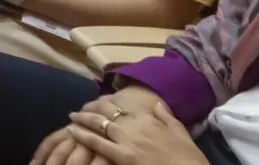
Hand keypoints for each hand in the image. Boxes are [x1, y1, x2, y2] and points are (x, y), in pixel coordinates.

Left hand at [51, 95, 201, 164]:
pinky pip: (97, 143)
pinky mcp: (122, 156)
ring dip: (82, 118)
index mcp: (148, 118)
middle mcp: (134, 125)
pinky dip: (81, 135)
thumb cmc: (188, 157)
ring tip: (72, 116)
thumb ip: (166, 116)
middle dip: (91, 108)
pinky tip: (70, 130)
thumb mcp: (181, 131)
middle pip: (106, 111)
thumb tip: (156, 104)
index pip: (121, 105)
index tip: (99, 103)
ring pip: (98, 123)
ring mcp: (126, 140)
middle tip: (80, 109)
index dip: (107, 103)